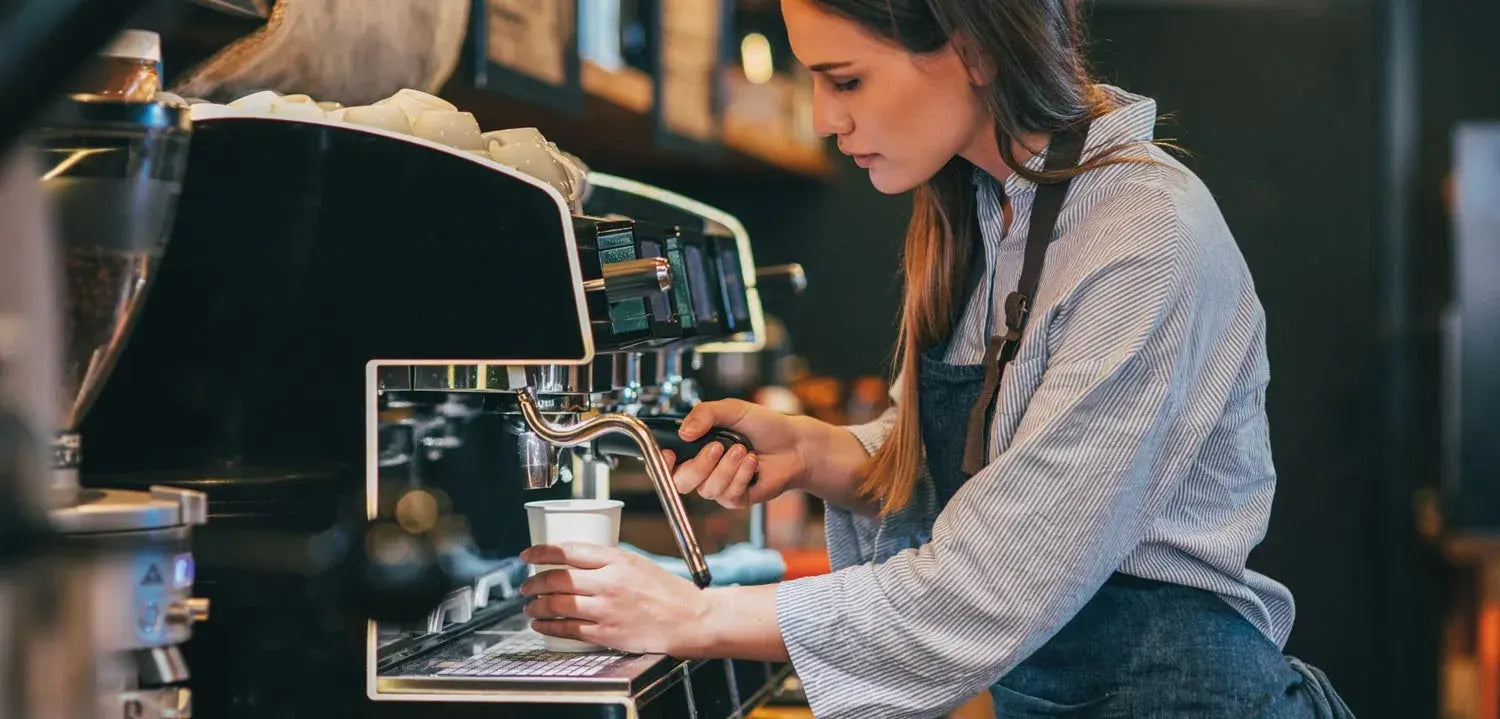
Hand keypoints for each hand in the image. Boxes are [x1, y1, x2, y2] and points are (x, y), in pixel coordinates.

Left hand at [519, 542, 709, 656]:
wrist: (688, 620)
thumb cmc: (667, 592)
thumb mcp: (638, 564)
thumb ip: (608, 562)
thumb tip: (576, 562)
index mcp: (617, 560)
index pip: (568, 551)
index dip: (541, 552)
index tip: (527, 554)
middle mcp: (608, 583)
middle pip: (557, 579)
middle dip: (533, 582)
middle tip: (526, 585)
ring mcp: (605, 609)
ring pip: (557, 604)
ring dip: (536, 606)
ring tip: (529, 607)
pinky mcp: (606, 632)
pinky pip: (567, 629)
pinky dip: (548, 627)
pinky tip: (541, 625)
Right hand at [663, 399, 809, 507]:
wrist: (794, 444)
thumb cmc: (764, 426)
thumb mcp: (733, 410)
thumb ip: (705, 414)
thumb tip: (684, 432)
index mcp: (697, 447)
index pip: (667, 463)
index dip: (662, 463)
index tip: (671, 453)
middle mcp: (704, 469)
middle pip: (681, 481)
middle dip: (699, 464)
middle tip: (718, 446)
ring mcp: (720, 486)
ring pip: (707, 488)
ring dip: (727, 467)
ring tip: (744, 450)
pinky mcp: (737, 499)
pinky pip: (728, 495)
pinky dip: (741, 476)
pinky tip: (753, 462)